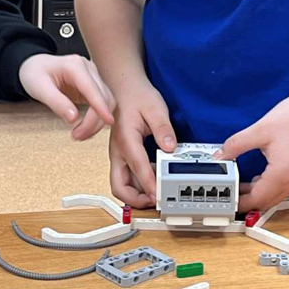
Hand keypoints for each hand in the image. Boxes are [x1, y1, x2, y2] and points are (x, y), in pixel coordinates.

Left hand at [19, 53, 115, 139]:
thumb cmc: (34, 74)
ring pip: (107, 101)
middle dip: (94, 121)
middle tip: (76, 137)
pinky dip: (97, 118)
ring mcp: (93, 76)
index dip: (101, 107)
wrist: (35, 66)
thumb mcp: (39, 88)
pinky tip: (85, 128)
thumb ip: (56, 102)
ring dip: (97, 122)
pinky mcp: (94, 86)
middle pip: (103, 97)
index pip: (92, 89)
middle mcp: (88, 69)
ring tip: (78, 135)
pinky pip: (102, 104)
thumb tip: (73, 118)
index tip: (109, 122)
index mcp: (75, 66)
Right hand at [108, 80, 176, 207]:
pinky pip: (126, 176)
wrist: (124, 88)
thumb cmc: (136, 96)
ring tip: (156, 193)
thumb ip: (163, 128)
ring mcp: (119, 155)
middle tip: (155, 201)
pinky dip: (137, 184)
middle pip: (119, 186)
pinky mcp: (123, 155)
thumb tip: (170, 147)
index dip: (150, 186)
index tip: (159, 196)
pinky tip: (153, 179)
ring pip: (121, 184)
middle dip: (135, 200)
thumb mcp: (154, 107)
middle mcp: (118, 151)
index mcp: (125, 140)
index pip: (137, 169)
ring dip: (136, 194)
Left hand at [216, 90, 288, 212]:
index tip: (227, 199)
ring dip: (260, 193)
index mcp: (282, 175)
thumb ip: (236, 145)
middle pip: (267, 203)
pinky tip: (263, 175)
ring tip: (243, 183)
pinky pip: (286, 188)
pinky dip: (272, 186)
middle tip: (232, 192)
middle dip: (248, 199)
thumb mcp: (259, 130)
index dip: (239, 202)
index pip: (256, 200)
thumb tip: (220, 156)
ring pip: (277, 196)